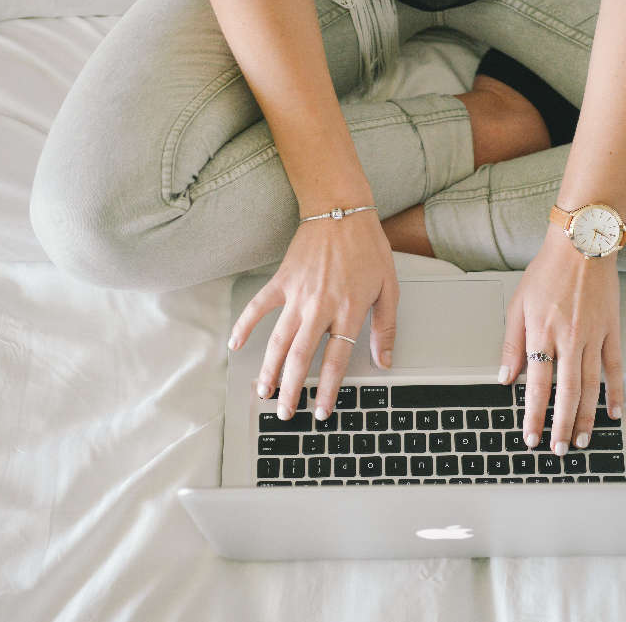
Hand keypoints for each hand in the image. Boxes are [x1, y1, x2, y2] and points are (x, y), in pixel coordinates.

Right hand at [228, 210, 398, 420]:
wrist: (341, 211)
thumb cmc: (368, 248)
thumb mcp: (389, 288)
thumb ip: (386, 328)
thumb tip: (385, 360)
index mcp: (349, 311)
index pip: (335, 360)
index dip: (327, 389)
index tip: (321, 411)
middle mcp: (320, 307)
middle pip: (301, 358)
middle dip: (292, 390)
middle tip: (286, 413)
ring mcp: (297, 295)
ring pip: (279, 340)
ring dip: (269, 369)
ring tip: (263, 392)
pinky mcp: (281, 281)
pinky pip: (258, 308)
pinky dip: (245, 326)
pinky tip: (236, 345)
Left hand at [499, 223, 624, 455]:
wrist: (581, 244)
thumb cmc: (547, 271)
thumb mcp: (517, 304)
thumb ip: (511, 344)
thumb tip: (505, 377)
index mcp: (542, 333)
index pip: (537, 385)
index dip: (534, 415)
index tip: (531, 436)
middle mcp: (569, 338)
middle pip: (566, 392)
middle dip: (563, 425)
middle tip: (560, 449)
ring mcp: (593, 336)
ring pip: (591, 386)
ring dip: (587, 416)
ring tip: (583, 439)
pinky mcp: (611, 330)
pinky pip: (614, 367)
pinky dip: (616, 391)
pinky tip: (614, 411)